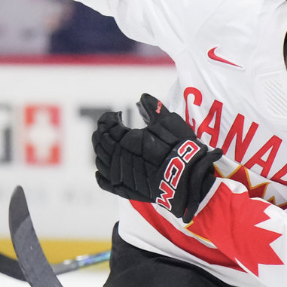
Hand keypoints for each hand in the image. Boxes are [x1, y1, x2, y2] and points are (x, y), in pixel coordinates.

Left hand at [92, 93, 221, 220]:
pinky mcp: (124, 189)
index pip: (106, 125)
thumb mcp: (168, 121)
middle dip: (102, 133)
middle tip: (109, 128)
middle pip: (100, 142)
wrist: (186, 177)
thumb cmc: (178, 147)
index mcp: (125, 138)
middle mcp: (117, 155)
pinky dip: (100, 175)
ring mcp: (119, 174)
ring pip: (100, 161)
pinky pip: (104, 182)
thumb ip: (153, 109)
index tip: (117, 115)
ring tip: (109, 147)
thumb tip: (142, 97)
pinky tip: (102, 171)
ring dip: (101, 151)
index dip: (109, 118)